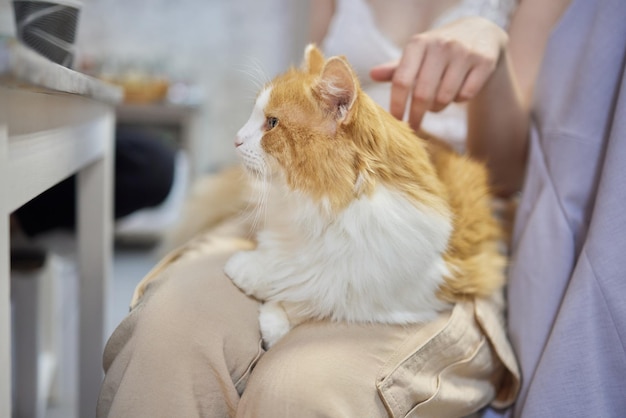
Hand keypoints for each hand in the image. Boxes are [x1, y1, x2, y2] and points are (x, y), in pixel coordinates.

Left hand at [370, 17, 507, 129]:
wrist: (480, 31)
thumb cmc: (438, 50)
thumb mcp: (417, 54)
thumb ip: (396, 68)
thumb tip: (372, 74)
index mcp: (418, 43)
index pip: (402, 81)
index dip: (398, 105)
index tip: (396, 121)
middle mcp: (441, 45)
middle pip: (423, 94)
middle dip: (417, 115)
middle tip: (414, 126)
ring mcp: (464, 52)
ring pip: (444, 98)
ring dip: (437, 108)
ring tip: (436, 103)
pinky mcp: (484, 62)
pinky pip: (465, 96)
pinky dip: (458, 100)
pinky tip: (457, 91)